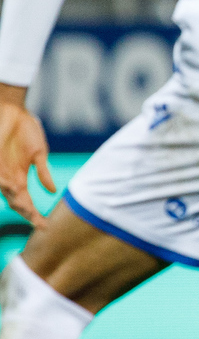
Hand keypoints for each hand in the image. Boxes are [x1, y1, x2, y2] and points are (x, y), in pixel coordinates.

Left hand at [0, 84, 53, 225]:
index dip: (34, 215)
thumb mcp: (39, 153)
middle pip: (16, 202)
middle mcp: (8, 179)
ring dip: (18, 202)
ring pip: (6, 192)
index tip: (45, 225)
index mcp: (19, 179)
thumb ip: (43, 173)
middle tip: (39, 223)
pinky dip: (4, 184)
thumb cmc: (26, 130)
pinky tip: (13, 188)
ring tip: (28, 210)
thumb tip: (52, 191)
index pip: (26, 202)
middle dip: (28, 213)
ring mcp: (0, 171)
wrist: (13, 112)